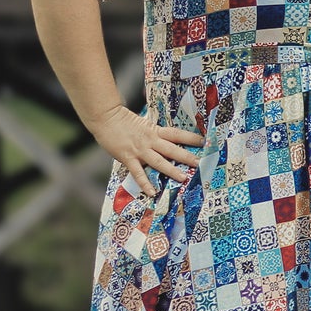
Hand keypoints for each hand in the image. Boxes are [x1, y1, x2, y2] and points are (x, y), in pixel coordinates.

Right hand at [86, 103, 205, 198]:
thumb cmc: (124, 122)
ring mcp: (139, 150)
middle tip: (201, 163)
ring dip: (171, 170)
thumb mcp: (144, 125)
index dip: (191, 138)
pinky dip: (145, 183)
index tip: (205, 142)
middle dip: (187, 156)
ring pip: (159, 161)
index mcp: (155, 131)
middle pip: (172, 149)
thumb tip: (168, 142)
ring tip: (183, 178)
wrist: (106, 118)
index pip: (177, 134)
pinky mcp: (128, 158)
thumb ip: (155, 134)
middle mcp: (150, 140)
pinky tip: (152, 192)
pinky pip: (138, 173)